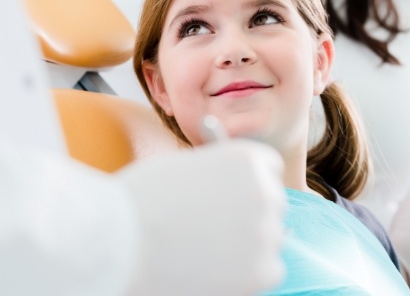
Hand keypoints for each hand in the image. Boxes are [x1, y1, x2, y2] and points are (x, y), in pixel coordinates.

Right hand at [118, 140, 285, 295]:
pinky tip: (219, 268)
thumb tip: (233, 190)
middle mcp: (262, 191)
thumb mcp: (186, 167)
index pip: (270, 167)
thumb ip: (219, 173)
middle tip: (220, 225)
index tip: (240, 194)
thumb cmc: (142, 197)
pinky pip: (270, 268)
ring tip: (211, 246)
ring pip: (271, 236)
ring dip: (249, 240)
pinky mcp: (259, 272)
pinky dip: (251, 271)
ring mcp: (263, 231)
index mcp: (245, 158)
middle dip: (251, 210)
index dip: (253, 180)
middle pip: (272, 202)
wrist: (117, 238)